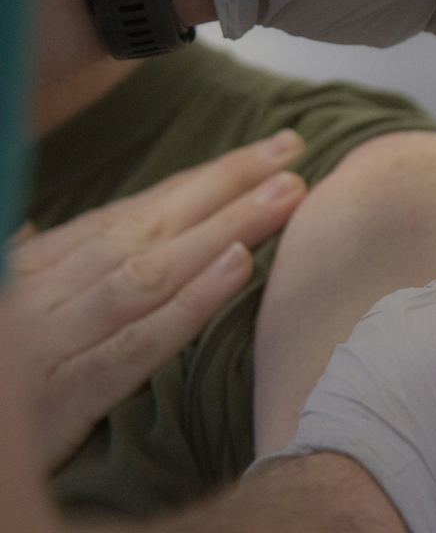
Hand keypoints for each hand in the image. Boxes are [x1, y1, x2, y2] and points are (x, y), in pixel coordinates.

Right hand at [6, 131, 306, 472]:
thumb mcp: (5, 309)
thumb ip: (37, 266)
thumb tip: (33, 224)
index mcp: (40, 266)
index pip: (138, 209)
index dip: (208, 178)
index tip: (267, 154)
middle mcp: (49, 291)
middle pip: (154, 225)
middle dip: (228, 185)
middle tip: (291, 155)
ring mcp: (55, 340)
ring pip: (154, 270)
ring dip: (226, 227)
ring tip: (285, 197)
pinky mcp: (66, 397)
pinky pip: (139, 342)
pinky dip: (191, 302)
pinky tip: (239, 265)